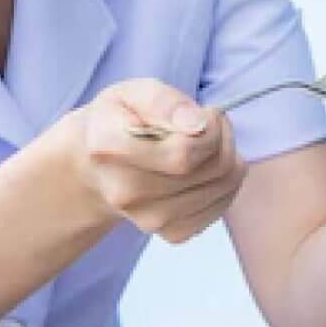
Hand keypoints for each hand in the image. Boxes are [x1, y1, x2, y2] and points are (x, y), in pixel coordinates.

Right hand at [70, 80, 245, 244]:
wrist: (98, 169)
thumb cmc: (119, 123)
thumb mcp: (132, 93)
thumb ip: (162, 101)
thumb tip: (198, 124)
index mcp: (110, 149)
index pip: (183, 152)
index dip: (209, 128)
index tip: (204, 113)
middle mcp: (126, 192)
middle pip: (211, 167)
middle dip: (222, 137)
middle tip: (208, 123)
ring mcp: (150, 219)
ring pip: (224, 184)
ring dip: (228, 156)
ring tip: (203, 143)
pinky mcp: (173, 233)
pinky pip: (224, 204)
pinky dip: (225, 182)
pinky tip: (204, 168)